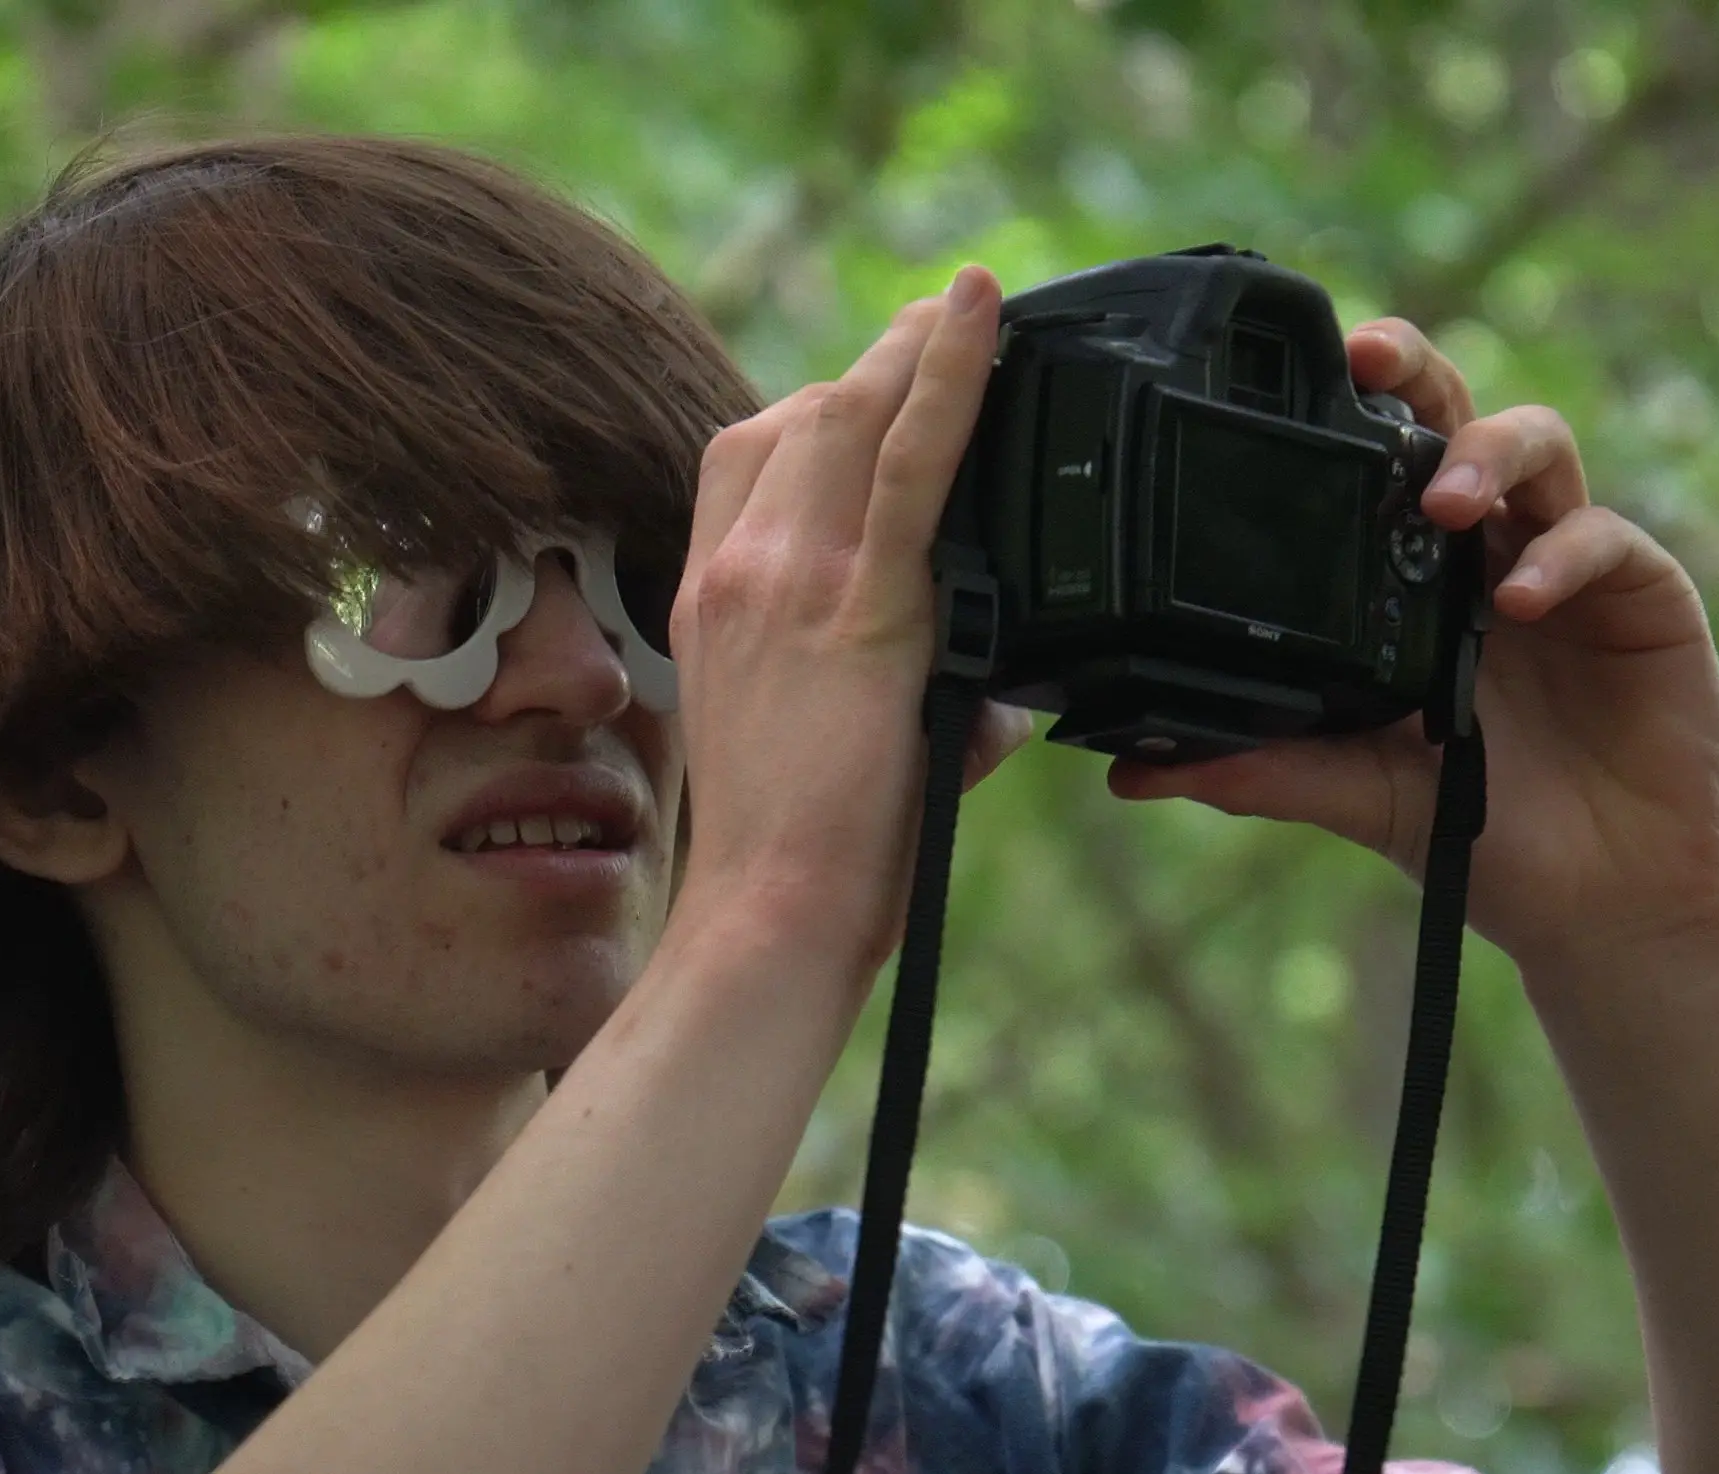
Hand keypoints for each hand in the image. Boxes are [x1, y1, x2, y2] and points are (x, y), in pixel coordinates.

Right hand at [669, 266, 1016, 974]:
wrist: (770, 914)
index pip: (747, 455)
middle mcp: (738, 569)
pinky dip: (947, 374)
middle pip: (800, 417)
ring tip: (970, 314)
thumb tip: (1006, 686)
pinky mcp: (859, 606)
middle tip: (940, 324)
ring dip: (912, 351)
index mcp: (712, 595)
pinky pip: (910, 462)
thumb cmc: (803, 852)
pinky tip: (978, 315)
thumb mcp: (825, 737)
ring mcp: (788, 579)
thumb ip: (905, 683)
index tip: (871, 386)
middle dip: (876, 361)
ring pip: (848, 415)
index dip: (815, 405)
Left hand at [1105, 318, 1718, 980]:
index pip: (1377, 463)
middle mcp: (1490, 549)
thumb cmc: (1484, 832)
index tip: (1285, 381)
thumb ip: (1266, 769)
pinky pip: (1606, 539)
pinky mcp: (1645, 597)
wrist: (1598, 904)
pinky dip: (1562, 556)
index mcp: (1416, 578)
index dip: (1345, 408)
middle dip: (1417, 371)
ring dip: (1490, 453)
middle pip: (1456, 416)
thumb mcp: (1359, 795)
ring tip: (1445, 502)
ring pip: (1540, 448)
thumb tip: (1134, 770)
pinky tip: (1516, 600)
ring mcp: (1571, 564)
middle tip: (1371, 357)